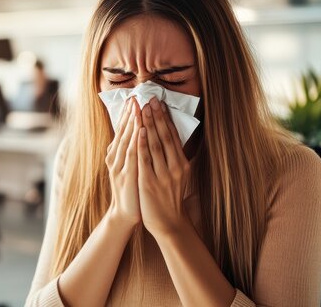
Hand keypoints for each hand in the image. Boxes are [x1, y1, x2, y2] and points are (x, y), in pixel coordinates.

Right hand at [105, 98, 141, 225]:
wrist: (125, 214)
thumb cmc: (132, 189)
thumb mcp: (130, 166)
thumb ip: (132, 150)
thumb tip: (139, 132)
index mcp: (116, 155)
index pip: (122, 130)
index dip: (127, 114)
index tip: (134, 98)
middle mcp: (114, 158)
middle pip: (122, 132)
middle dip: (130, 114)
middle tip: (135, 97)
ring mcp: (118, 166)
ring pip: (126, 140)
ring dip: (133, 123)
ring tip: (138, 107)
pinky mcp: (126, 176)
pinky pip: (132, 155)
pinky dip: (136, 141)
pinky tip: (140, 130)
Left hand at [138, 97, 190, 237]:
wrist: (168, 223)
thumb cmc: (170, 198)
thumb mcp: (177, 176)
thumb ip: (174, 158)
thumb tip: (170, 137)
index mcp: (181, 163)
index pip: (173, 136)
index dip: (165, 118)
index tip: (159, 102)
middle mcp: (174, 166)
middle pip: (164, 136)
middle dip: (157, 116)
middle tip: (150, 98)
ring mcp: (163, 174)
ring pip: (154, 144)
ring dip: (148, 124)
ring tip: (143, 108)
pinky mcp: (150, 182)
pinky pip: (145, 159)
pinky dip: (142, 144)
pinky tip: (138, 131)